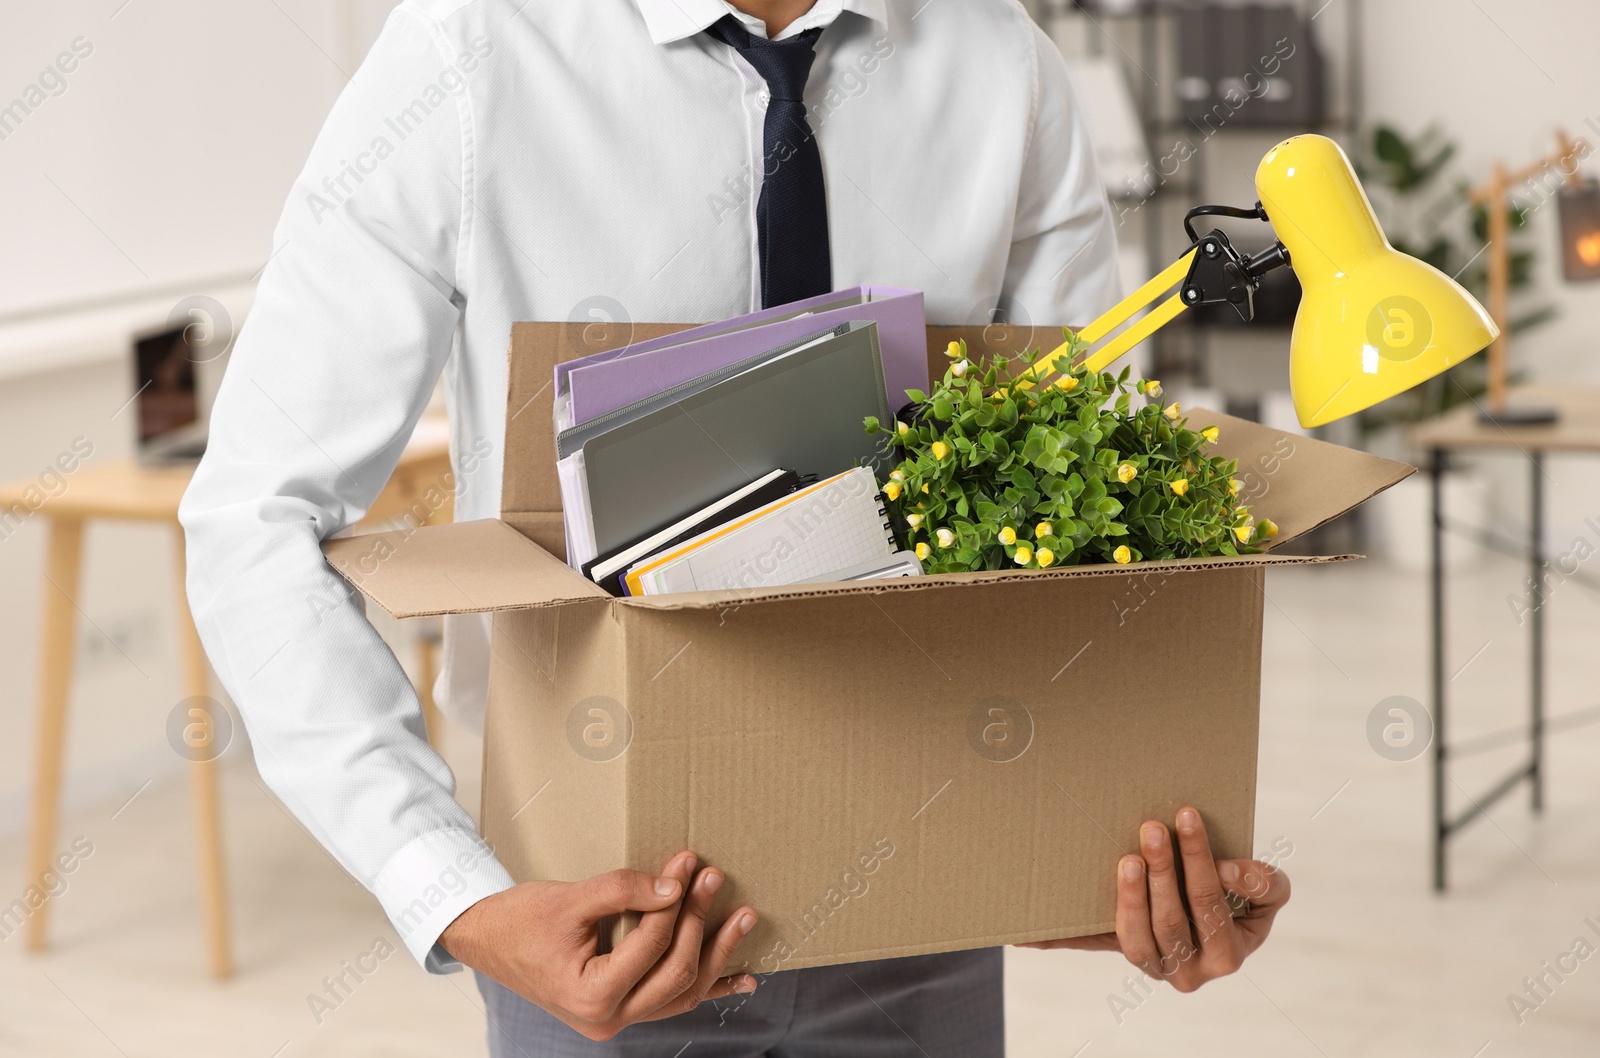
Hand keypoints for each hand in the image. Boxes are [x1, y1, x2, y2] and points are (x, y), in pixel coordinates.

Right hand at [439, 851, 758, 1040]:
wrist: (486, 938)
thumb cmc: (519, 920)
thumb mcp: (569, 898)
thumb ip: (621, 890)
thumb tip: (673, 885)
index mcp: (590, 995)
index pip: (650, 945)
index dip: (673, 899)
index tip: (687, 862)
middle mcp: (607, 1018)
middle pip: (675, 974)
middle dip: (698, 922)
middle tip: (713, 876)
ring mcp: (616, 1018)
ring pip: (681, 993)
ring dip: (716, 956)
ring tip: (744, 919)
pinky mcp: (621, 1007)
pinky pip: (672, 1001)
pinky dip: (708, 988)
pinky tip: (742, 978)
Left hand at [1019, 806, 1289, 992]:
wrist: (1220, 923)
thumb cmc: (1244, 899)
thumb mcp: (1269, 892)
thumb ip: (1263, 883)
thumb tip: (1231, 869)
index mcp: (1226, 956)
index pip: (1209, 904)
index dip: (1199, 861)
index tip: (1186, 816)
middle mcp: (1186, 971)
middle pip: (1170, 922)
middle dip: (1163, 872)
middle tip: (1151, 827)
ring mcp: (1150, 965)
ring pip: (1133, 941)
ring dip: (1128, 897)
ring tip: (1126, 859)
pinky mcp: (1117, 951)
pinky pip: (1086, 946)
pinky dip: (1056, 938)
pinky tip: (1025, 931)